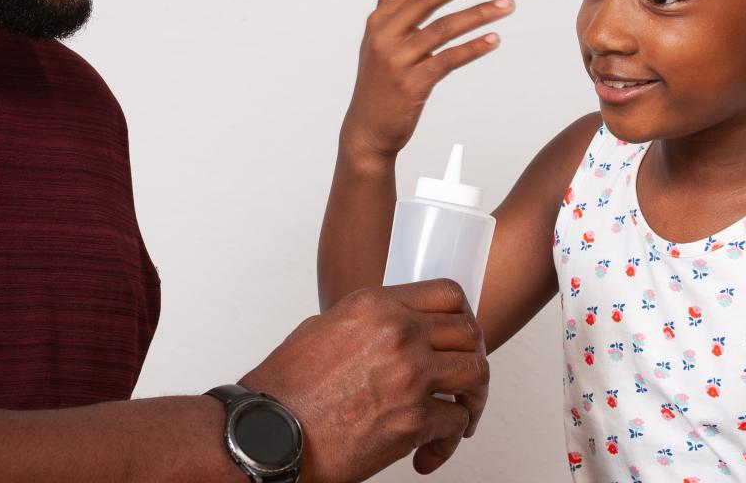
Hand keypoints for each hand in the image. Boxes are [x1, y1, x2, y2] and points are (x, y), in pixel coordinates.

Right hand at [243, 280, 489, 481]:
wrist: (268, 435)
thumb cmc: (284, 391)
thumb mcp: (320, 330)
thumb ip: (363, 323)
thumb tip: (389, 328)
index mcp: (375, 307)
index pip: (448, 294)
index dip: (463, 317)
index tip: (461, 337)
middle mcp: (399, 333)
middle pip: (470, 334)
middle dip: (472, 358)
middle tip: (464, 380)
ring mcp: (410, 375)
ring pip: (477, 374)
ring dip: (473, 398)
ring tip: (460, 415)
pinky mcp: (414, 419)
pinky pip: (457, 422)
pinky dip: (450, 440)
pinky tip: (428, 451)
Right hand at [341, 0, 513, 160]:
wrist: (368, 128)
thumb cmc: (379, 80)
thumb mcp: (378, 36)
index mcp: (379, 20)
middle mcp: (386, 36)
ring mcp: (398, 61)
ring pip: (444, 28)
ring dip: (480, 13)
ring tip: (508, 4)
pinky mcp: (412, 85)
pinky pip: (448, 60)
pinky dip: (473, 48)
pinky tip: (494, 40)